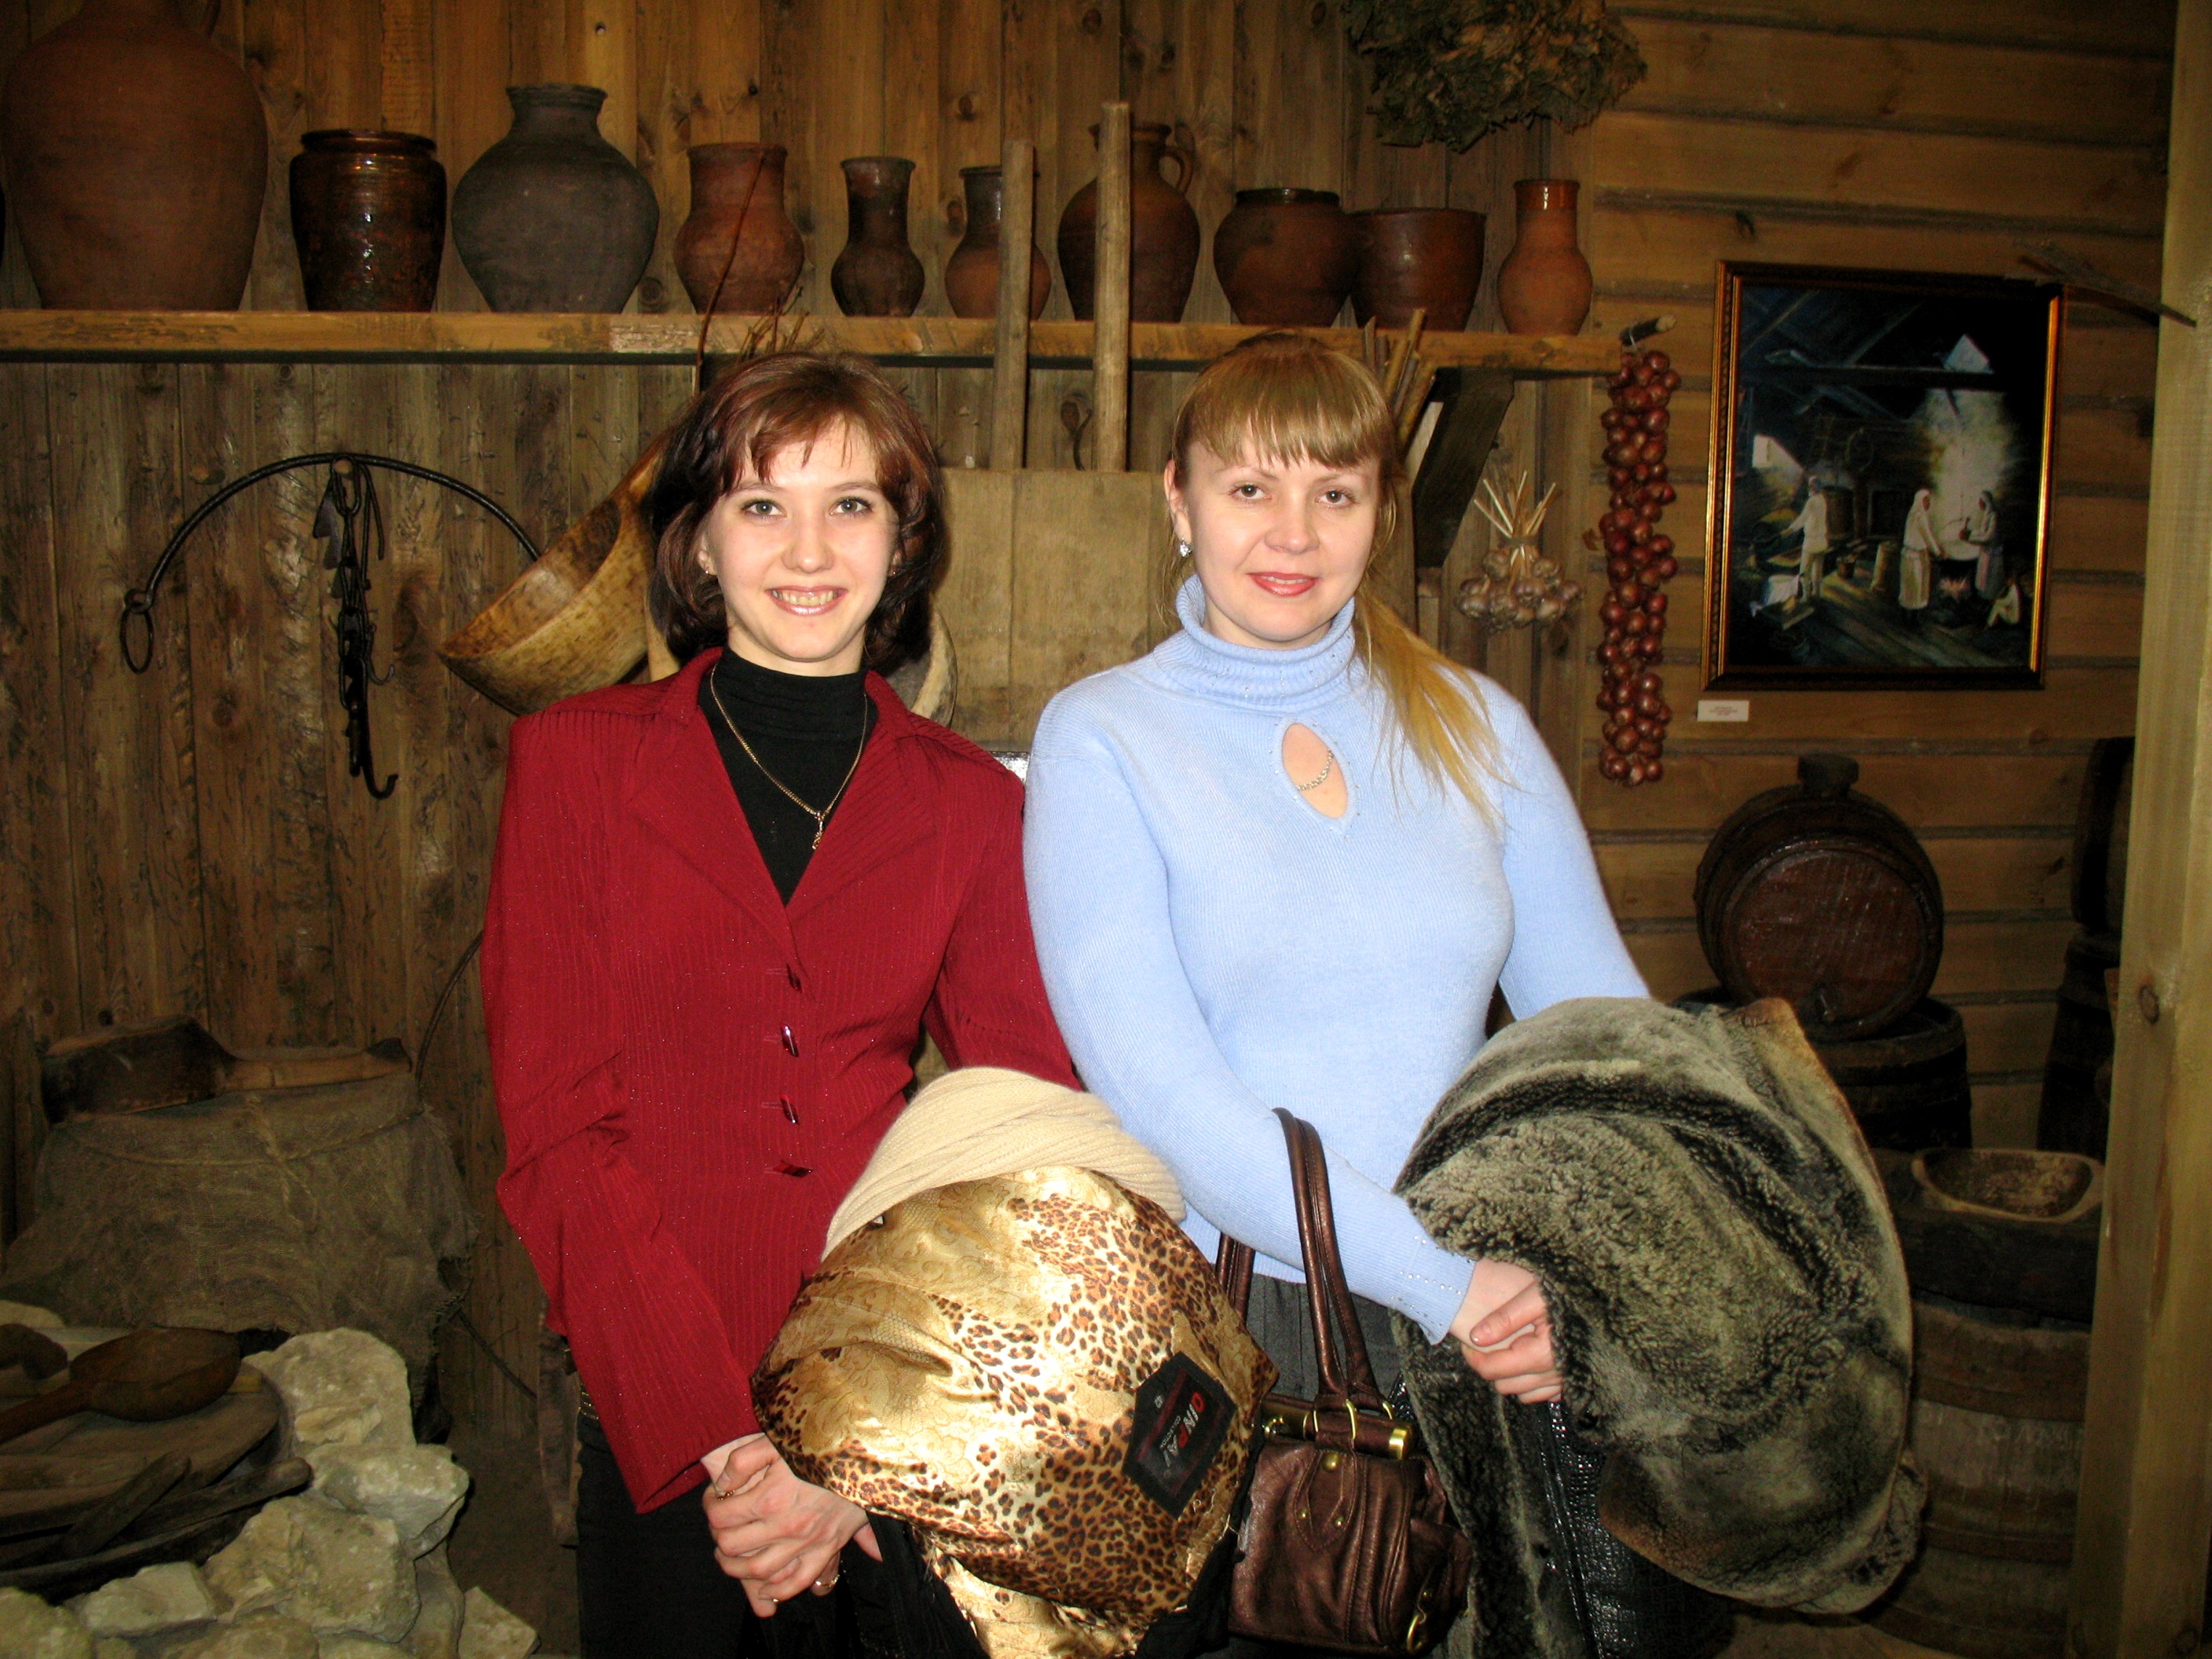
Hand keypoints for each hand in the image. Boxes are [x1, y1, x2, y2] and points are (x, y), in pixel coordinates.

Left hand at [701, 1435, 880, 1615]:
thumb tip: (722, 1484)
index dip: (710, 1507)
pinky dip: (778, 1590)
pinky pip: (798, 1581)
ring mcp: (807, 1542)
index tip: (714, 1498)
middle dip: (718, 1539)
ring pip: (759, 1571)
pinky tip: (766, 1588)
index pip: (721, 1516)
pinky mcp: (826, 1549)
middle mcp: (786, 1526)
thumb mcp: (775, 1441)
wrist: (863, 1451)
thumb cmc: (817, 1443)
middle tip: (718, 1530)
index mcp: (770, 1498)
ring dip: (736, 1569)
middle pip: (733, 1547)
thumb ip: (742, 1460)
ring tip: (730, 1558)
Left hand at [1448, 1261, 1562, 1404]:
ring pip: (1524, 1394)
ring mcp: (1567, 1381)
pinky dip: (1533, 1382)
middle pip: (1505, 1385)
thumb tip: (1476, 1337)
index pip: (1492, 1370)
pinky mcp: (1576, 1382)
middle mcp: (1556, 1374)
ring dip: (1512, 1376)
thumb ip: (1506, 1317)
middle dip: (1491, 1366)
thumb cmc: (1570, 1291)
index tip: (1469, 1341)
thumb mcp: (1535, 1296)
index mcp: (1542, 1354)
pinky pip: (1545, 1394)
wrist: (1605, 1297)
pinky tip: (1531, 1359)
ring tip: (1511, 1349)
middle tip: (1489, 1342)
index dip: (1473, 1358)